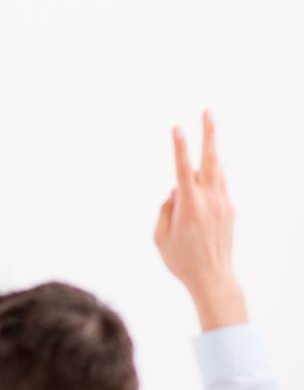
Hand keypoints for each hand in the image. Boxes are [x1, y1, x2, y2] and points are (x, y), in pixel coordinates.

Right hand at [155, 110, 245, 330]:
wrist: (213, 278)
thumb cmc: (181, 260)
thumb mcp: (160, 236)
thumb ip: (165, 209)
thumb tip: (175, 192)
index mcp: (189, 205)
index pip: (182, 168)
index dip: (179, 146)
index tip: (177, 127)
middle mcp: (209, 200)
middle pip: (210, 159)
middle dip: (209, 134)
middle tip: (207, 112)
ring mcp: (223, 203)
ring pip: (216, 171)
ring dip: (210, 154)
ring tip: (206, 139)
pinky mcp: (229, 210)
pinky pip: (217, 188)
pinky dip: (208, 182)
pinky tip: (201, 189)